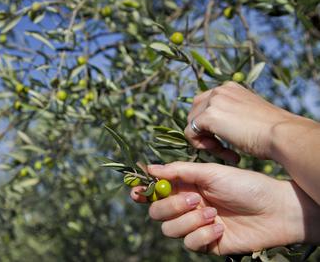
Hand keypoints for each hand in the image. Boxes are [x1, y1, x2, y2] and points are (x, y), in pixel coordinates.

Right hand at [130, 162, 319, 254]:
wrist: (274, 209)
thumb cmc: (245, 184)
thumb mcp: (211, 172)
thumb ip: (178, 171)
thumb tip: (150, 169)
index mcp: (185, 186)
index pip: (155, 191)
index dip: (143, 192)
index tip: (137, 192)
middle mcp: (186, 206)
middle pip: (157, 212)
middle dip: (171, 206)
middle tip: (194, 199)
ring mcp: (195, 225)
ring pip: (170, 229)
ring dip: (190, 221)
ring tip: (213, 212)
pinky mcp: (206, 242)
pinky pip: (189, 243)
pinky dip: (202, 234)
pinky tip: (220, 226)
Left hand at [185, 82, 295, 160]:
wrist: (282, 134)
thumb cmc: (273, 132)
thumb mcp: (249, 116)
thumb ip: (232, 115)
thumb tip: (217, 125)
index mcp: (230, 88)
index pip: (205, 105)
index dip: (209, 125)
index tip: (225, 140)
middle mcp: (219, 90)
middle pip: (194, 113)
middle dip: (203, 133)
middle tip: (222, 149)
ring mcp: (213, 101)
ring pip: (192, 124)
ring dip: (205, 142)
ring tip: (225, 153)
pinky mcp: (208, 116)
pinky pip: (191, 134)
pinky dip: (202, 147)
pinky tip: (225, 153)